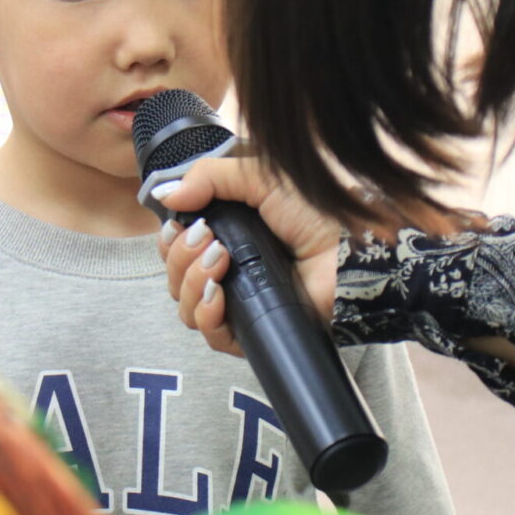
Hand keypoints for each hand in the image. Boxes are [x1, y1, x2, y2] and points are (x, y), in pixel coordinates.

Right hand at [154, 156, 340, 355]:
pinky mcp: (254, 331)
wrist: (349, 248)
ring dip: (191, 283)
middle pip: (175, 279)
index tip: (181, 225)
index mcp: (226, 239)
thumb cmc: (314, 213)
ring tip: (220, 260)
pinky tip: (218, 294)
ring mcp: (240, 304)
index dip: (169, 240)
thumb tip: (164, 193)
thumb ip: (209, 177)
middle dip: (180, 257)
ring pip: (186, 309)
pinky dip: (206, 315)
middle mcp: (228, 273)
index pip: (175, 250)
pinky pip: (211, 337)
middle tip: (208, 239)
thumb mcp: (258, 178)